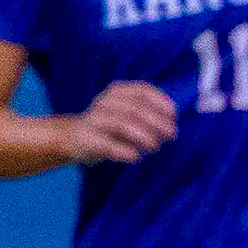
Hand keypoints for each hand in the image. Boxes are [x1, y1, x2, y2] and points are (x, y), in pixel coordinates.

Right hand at [56, 81, 177, 163]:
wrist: (73, 138)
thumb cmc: (110, 127)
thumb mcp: (128, 115)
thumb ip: (149, 116)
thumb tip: (172, 127)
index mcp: (118, 91)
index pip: (142, 90)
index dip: (161, 102)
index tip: (173, 116)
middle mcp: (105, 102)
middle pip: (136, 109)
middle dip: (158, 122)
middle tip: (172, 135)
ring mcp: (95, 119)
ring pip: (123, 124)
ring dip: (145, 136)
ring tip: (155, 147)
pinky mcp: (87, 138)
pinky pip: (108, 144)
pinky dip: (125, 151)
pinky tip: (135, 157)